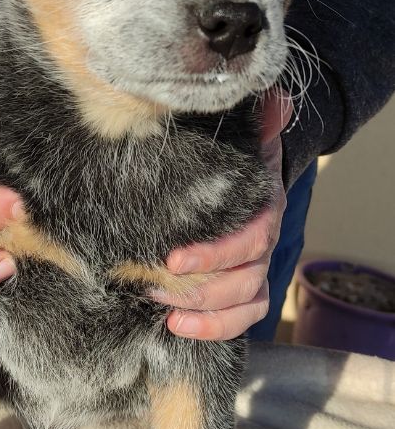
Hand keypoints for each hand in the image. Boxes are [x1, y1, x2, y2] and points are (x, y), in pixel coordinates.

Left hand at [152, 91, 292, 339]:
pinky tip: (175, 327)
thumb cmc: (231, 159)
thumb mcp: (240, 136)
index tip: (173, 259)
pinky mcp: (241, 291)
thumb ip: (257, 120)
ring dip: (203, 311)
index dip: (215, 254)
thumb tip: (275, 99)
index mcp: (264, 209)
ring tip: (161, 309)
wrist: (238, 177)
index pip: (250, 239)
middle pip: (245, 279)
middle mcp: (263, 244)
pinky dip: (213, 329)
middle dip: (201, 288)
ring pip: (245, 302)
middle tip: (152, 283)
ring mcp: (254, 270)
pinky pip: (242, 319)